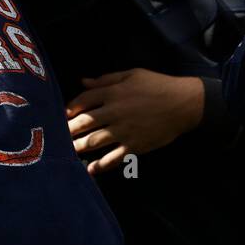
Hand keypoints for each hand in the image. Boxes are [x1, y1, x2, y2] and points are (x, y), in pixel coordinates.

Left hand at [66, 68, 204, 174]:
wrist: (184, 103)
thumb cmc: (159, 85)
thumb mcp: (133, 74)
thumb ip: (107, 79)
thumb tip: (83, 81)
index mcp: (114, 92)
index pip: (83, 100)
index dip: (70, 108)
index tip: (64, 115)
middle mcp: (115, 112)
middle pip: (84, 123)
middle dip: (69, 130)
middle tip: (59, 136)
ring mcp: (124, 130)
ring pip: (94, 141)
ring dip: (79, 147)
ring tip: (69, 151)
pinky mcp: (135, 145)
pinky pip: (114, 158)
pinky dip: (101, 165)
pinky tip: (91, 169)